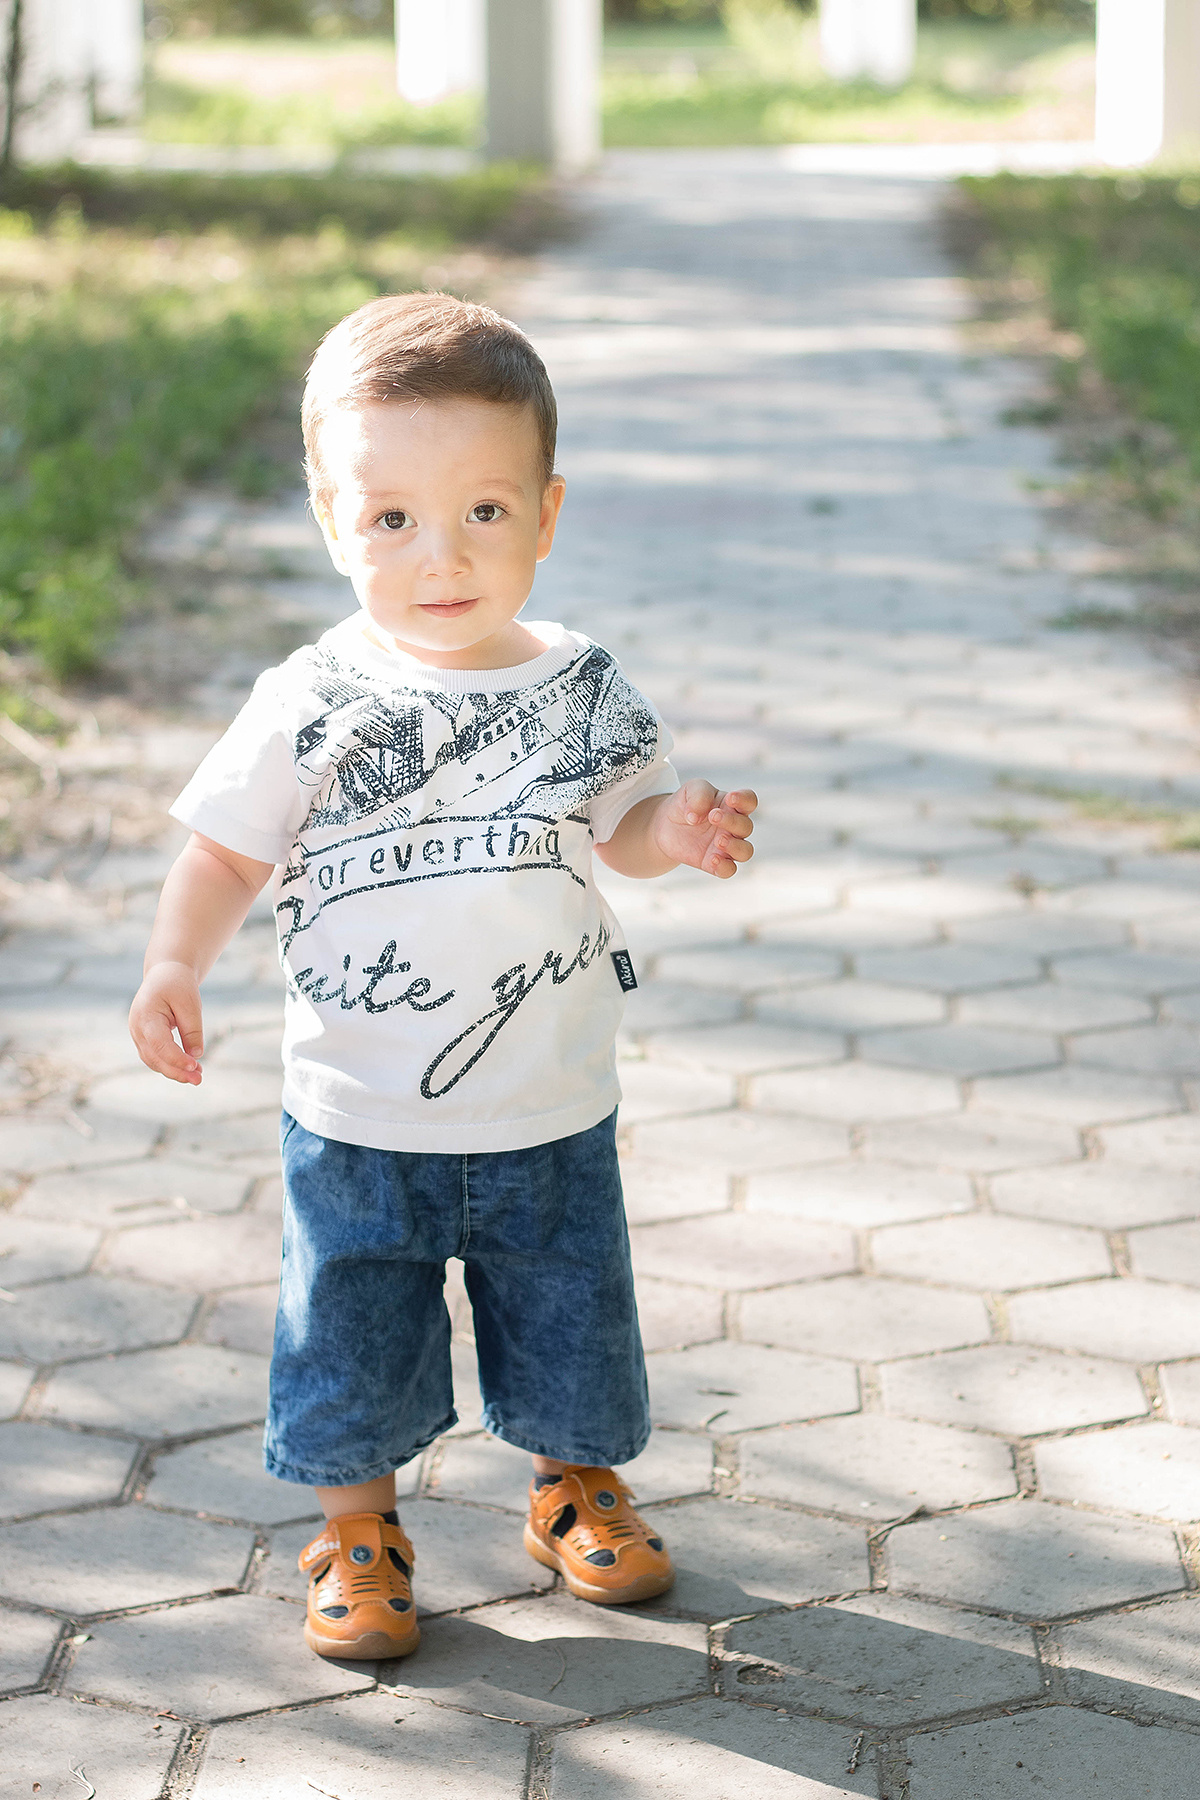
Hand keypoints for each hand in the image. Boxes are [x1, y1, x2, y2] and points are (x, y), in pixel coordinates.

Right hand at [129, 961, 204, 1084]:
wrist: (165, 974)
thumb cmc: (177, 985)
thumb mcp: (190, 1003)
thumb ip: (192, 1030)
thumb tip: (196, 1056)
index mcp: (145, 1015)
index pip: (158, 1044)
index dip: (175, 1058)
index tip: (194, 1066)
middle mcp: (136, 1027)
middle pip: (154, 1057)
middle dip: (176, 1071)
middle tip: (199, 1080)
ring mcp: (137, 1034)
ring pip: (153, 1060)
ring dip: (174, 1071)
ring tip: (197, 1076)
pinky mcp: (144, 1039)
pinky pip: (155, 1056)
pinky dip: (170, 1064)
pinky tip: (188, 1069)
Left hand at [652, 780, 757, 878]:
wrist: (664, 825)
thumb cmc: (684, 804)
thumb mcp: (689, 790)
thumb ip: (699, 795)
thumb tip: (696, 816)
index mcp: (731, 806)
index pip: (750, 801)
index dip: (745, 800)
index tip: (730, 798)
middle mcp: (733, 827)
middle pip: (746, 826)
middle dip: (732, 822)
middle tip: (713, 816)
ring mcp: (725, 846)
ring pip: (745, 851)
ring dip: (735, 846)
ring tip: (718, 840)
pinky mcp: (713, 863)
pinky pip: (729, 870)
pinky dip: (724, 866)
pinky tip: (713, 859)